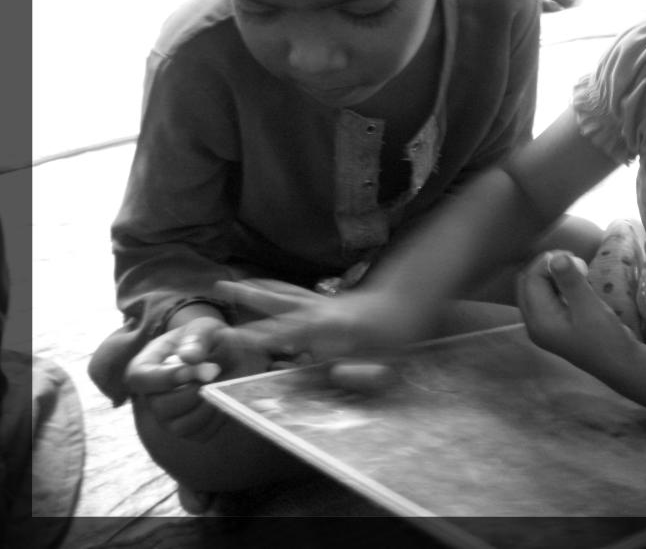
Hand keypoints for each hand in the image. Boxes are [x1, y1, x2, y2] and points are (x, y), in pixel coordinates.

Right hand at [125, 316, 269, 440]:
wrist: (229, 355)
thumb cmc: (209, 339)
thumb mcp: (205, 328)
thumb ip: (196, 339)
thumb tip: (189, 357)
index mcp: (145, 367)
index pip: (140, 379)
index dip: (166, 378)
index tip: (194, 368)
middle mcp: (151, 396)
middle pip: (161, 407)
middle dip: (193, 391)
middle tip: (215, 370)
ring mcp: (167, 417)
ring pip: (180, 426)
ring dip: (207, 404)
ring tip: (219, 382)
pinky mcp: (188, 429)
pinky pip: (200, 433)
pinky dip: (217, 416)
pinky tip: (223, 396)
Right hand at [216, 279, 433, 391]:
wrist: (414, 302)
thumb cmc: (400, 336)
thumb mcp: (387, 362)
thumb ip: (360, 373)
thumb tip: (332, 375)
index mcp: (331, 327)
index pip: (288, 332)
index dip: (260, 337)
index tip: (231, 337)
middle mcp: (323, 311)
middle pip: (280, 302)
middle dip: (249, 297)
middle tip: (220, 287)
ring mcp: (325, 305)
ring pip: (286, 294)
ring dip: (259, 289)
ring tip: (232, 283)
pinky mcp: (329, 305)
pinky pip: (296, 296)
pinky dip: (278, 292)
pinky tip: (269, 292)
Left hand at [517, 251, 636, 378]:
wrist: (620, 364)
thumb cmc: (605, 338)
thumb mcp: (589, 307)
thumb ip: (571, 282)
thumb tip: (556, 257)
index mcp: (538, 321)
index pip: (531, 280)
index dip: (547, 262)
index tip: (572, 255)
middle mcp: (535, 324)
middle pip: (528, 284)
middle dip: (546, 267)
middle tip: (573, 262)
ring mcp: (544, 326)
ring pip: (537, 290)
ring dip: (552, 276)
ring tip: (577, 272)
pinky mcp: (555, 325)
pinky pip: (547, 298)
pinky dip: (557, 286)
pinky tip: (576, 284)